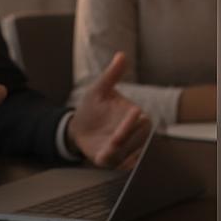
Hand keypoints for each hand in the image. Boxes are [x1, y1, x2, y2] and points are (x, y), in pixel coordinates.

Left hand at [67, 52, 151, 169]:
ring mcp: (125, 149)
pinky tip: (107, 159)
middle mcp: (134, 135)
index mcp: (135, 116)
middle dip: (127, 139)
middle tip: (116, 139)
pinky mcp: (113, 161)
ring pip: (127, 154)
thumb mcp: (99, 89)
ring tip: (108, 151)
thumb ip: (112, 75)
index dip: (136, 119)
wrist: (78, 126)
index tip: (135, 112)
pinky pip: (118, 165)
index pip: (142, 121)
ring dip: (119, 153)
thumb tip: (121, 55)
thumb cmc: (92, 106)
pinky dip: (116, 163)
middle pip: (137, 140)